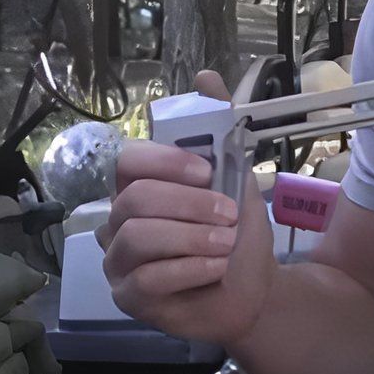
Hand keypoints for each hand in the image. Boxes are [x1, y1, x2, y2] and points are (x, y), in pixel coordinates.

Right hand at [99, 70, 274, 346]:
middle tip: (228, 216)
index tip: (207, 171)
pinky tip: (214, 269)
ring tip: (225, 245)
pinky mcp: (127, 297)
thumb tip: (207, 76)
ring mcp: (118, 261)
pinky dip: (192, 269)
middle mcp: (119, 221)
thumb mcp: (237, 178)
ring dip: (193, 237)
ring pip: (138, 237)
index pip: (128, 161)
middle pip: (135, 199)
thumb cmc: (235, 235)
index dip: (165, 162)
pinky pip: (149, 279)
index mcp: (141, 187)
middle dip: (191, 205)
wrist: (254, 289)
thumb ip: (221, 130)